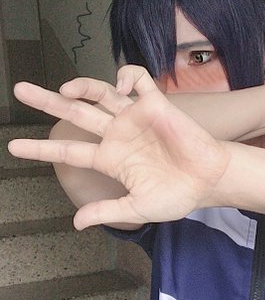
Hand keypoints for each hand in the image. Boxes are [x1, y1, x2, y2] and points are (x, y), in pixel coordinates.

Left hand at [8, 78, 229, 229]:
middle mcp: (118, 135)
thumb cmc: (178, 195)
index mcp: (111, 159)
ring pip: (100, 93)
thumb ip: (107, 211)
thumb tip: (77, 223)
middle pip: (75, 114)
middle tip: (20, 90)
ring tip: (66, 89)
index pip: (68, 151)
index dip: (41, 150)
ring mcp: (135, 118)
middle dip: (46, 102)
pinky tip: (122, 86)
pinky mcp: (155, 104)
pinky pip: (137, 81)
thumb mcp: (137, 208)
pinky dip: (126, 76)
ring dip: (81, 86)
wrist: (210, 180)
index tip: (14, 148)